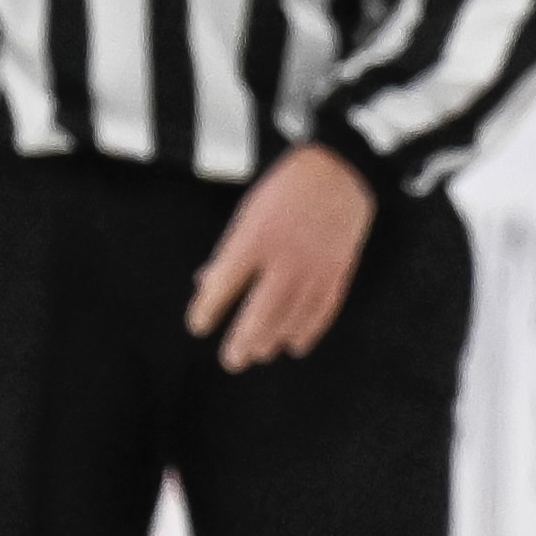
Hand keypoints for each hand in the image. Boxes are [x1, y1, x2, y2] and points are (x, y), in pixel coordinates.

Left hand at [190, 142, 378, 368]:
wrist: (338, 174)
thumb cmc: (285, 193)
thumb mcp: (248, 214)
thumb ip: (228, 252)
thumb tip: (203, 284)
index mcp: (255, 237)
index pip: (224, 283)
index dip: (207, 309)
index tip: (197, 326)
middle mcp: (285, 258)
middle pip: (260, 312)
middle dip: (243, 341)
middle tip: (231, 361)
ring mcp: (314, 269)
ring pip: (290, 318)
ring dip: (272, 341)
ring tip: (258, 353)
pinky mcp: (336, 274)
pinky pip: (320, 313)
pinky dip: (307, 332)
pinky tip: (294, 345)